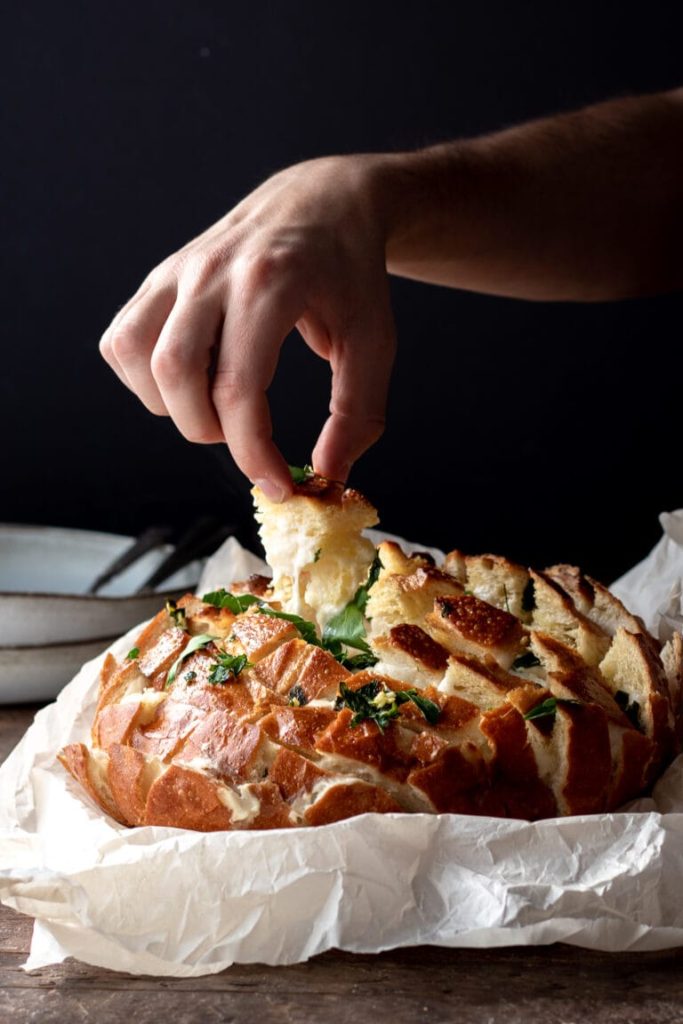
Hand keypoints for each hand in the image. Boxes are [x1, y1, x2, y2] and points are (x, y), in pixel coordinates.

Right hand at [99, 155, 395, 500]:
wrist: (325, 201)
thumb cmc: (351, 273)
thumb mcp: (374, 342)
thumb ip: (357, 412)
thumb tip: (328, 474)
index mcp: (271, 282)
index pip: (238, 388)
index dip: (253, 452)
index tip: (277, 484)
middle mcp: (212, 271)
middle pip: (175, 373)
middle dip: (207, 429)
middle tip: (246, 436)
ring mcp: (179, 270)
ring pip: (134, 354)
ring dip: (168, 403)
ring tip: (216, 405)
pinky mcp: (161, 276)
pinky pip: (123, 339)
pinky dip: (146, 377)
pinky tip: (192, 379)